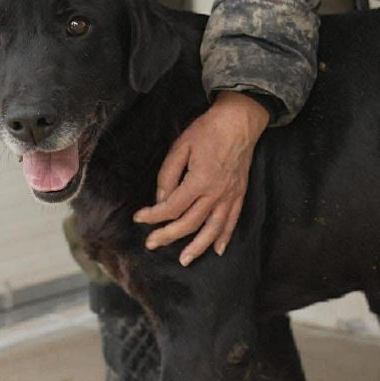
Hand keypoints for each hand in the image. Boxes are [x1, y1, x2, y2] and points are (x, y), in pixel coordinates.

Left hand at [133, 92, 269, 265]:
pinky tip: (218, 250)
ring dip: (198, 247)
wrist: (240, 121)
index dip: (153, 215)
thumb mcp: (180, 146)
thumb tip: (161, 200)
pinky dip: (225, 237)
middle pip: (189, 223)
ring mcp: (230, 196)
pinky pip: (232, 221)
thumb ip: (168, 174)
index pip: (172, 207)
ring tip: (184, 259)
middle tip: (152, 244)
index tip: (139, 218)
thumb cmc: (208, 130)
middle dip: (168, 236)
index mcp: (199, 180)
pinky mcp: (239, 194)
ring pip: (212, 229)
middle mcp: (216, 193)